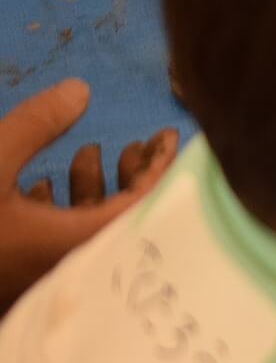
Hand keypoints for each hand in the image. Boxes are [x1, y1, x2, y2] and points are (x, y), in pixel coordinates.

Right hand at [2, 80, 177, 305]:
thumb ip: (36, 127)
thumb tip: (81, 90)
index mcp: (71, 247)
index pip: (142, 212)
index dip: (163, 173)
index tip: (171, 138)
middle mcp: (61, 268)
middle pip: (119, 219)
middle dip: (133, 176)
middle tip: (142, 141)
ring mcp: (33, 273)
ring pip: (79, 227)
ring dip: (91, 187)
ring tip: (92, 149)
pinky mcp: (9, 271)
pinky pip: (48, 239)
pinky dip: (55, 207)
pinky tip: (40, 183)